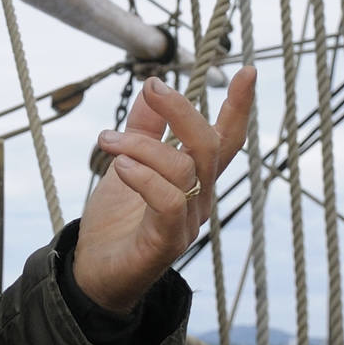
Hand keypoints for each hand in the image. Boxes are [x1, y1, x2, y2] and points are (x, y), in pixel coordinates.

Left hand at [72, 71, 254, 314]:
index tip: (248, 71)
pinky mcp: (167, 242)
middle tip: (151, 87)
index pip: (226, 140)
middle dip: (182, 110)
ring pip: (183, 169)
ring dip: (141, 145)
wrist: (94, 273)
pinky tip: (120, 168)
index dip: (239, 108)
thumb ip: (143, 130)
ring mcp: (187, 222)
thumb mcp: (128, 164)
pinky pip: (168, 202)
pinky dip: (145, 178)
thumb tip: (153, 86)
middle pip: (208, 146)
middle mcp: (200, 198)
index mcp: (195, 179)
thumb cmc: (117, 221)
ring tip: (105, 140)